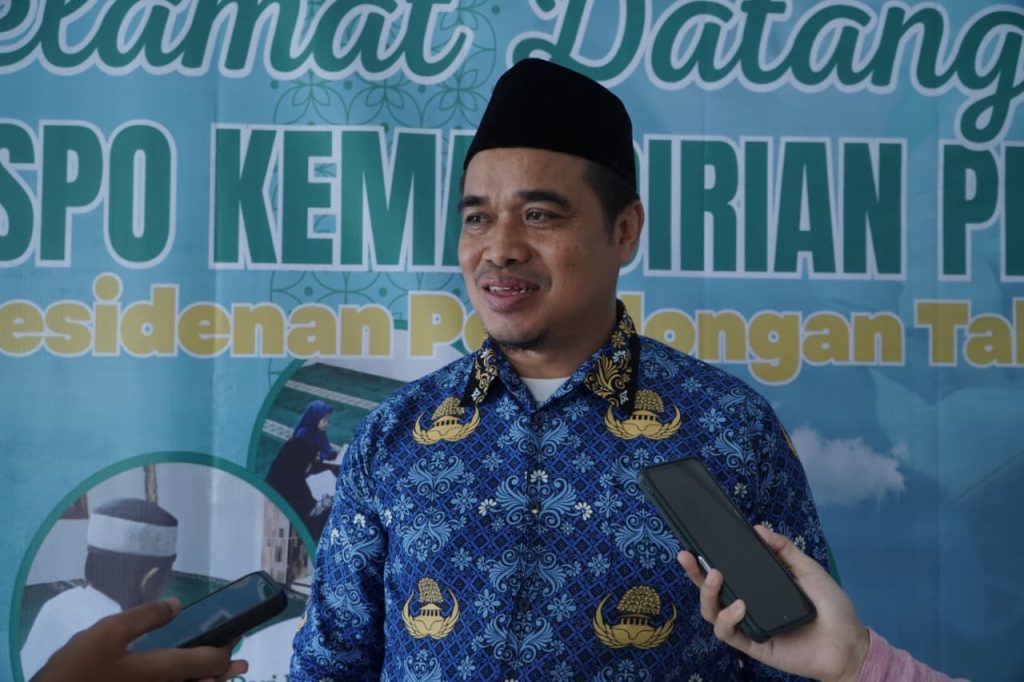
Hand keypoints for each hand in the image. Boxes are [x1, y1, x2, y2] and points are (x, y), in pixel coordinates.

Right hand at [30, 598, 248, 681]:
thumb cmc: (78, 670)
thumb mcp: (108, 632)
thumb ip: (146, 617)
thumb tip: (177, 605)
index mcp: (162, 671)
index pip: (209, 661)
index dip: (227, 649)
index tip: (237, 636)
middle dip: (225, 672)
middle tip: (241, 665)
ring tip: (222, 674)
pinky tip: (184, 679)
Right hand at [677, 525, 868, 681]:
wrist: (848, 642)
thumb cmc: (831, 607)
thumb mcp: (808, 570)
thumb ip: (784, 549)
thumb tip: (758, 528)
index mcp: (757, 587)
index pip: (725, 572)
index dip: (705, 560)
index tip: (693, 543)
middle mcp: (747, 605)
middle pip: (710, 591)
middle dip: (694, 574)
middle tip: (687, 556)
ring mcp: (748, 625)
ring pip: (712, 612)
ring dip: (708, 594)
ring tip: (716, 576)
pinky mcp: (753, 645)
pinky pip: (729, 634)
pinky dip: (728, 619)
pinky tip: (740, 606)